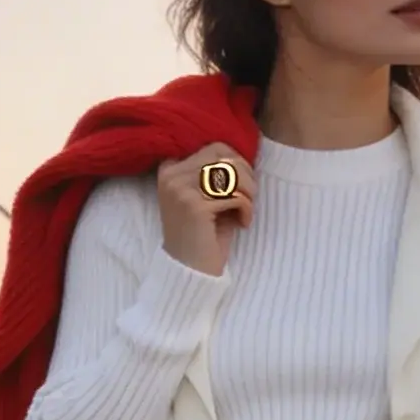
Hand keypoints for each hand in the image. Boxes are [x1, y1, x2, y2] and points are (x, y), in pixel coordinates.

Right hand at [156, 140, 254, 277]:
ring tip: (246, 210)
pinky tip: (242, 223)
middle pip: (225, 157)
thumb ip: (215, 174)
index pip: (214, 148)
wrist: (190, 271)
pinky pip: (236, 196)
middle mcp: (171, 177)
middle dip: (246, 175)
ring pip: (232, 174)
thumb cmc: (204, 234)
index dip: (235, 162)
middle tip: (249, 197)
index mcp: (170, 170)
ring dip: (249, 192)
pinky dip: (247, 210)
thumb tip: (243, 156)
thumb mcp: (205, 197)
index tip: (241, 184)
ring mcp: (181, 191)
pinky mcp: (195, 207)